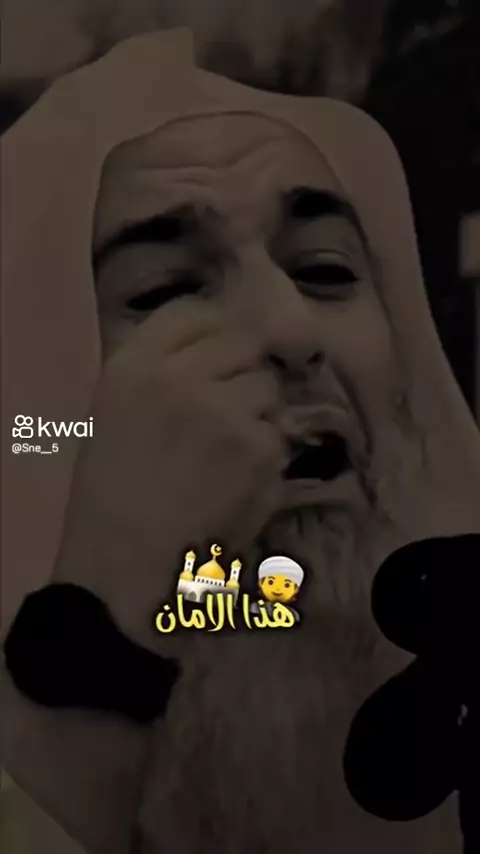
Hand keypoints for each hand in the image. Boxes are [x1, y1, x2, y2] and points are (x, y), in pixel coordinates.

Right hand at [53, 299, 284, 646]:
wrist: (125, 567)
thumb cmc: (113, 495)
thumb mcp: (115, 413)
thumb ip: (161, 371)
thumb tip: (222, 348)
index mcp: (133, 366)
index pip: (196, 313)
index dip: (218, 334)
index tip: (223, 358)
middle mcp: (179, 377)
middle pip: (244, 344)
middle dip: (243, 376)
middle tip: (225, 418)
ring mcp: (223, 410)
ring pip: (268, 389)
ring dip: (258, 415)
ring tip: (226, 457)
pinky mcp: (258, 449)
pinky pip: (278, 435)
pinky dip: (267, 459)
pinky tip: (236, 485)